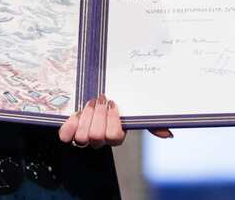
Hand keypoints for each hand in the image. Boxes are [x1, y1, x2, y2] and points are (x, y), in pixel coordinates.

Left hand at [58, 96, 172, 147]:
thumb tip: (168, 135)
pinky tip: (75, 114)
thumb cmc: (117, 103)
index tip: (113, 102)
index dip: (112, 120)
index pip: (114, 136)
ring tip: (90, 102)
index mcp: (116, 136)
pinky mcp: (69, 133)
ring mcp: (83, 138)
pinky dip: (70, 125)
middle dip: (98, 114)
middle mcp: (99, 140)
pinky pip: (65, 137)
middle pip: (97, 136)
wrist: (95, 94)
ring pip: (82, 137)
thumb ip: (151, 122)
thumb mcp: (135, 110)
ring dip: (86, 116)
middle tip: (101, 98)